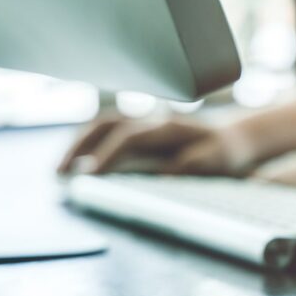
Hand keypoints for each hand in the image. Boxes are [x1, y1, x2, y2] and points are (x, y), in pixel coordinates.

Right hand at [58, 116, 253, 175]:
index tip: (89, 175)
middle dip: (80, 147)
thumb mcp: (213, 162)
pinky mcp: (143, 129)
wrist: (235, 138)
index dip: (108, 155)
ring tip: (60, 169)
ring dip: (80, 144)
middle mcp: (154, 119)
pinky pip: (110, 130)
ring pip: (104, 125)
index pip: (130, 137)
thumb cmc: (224, 153)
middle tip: (60, 173)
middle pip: (108, 124)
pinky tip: (79, 160)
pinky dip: (90, 143)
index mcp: (169, 128)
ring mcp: (146, 121)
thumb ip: (188, 166)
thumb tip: (160, 173)